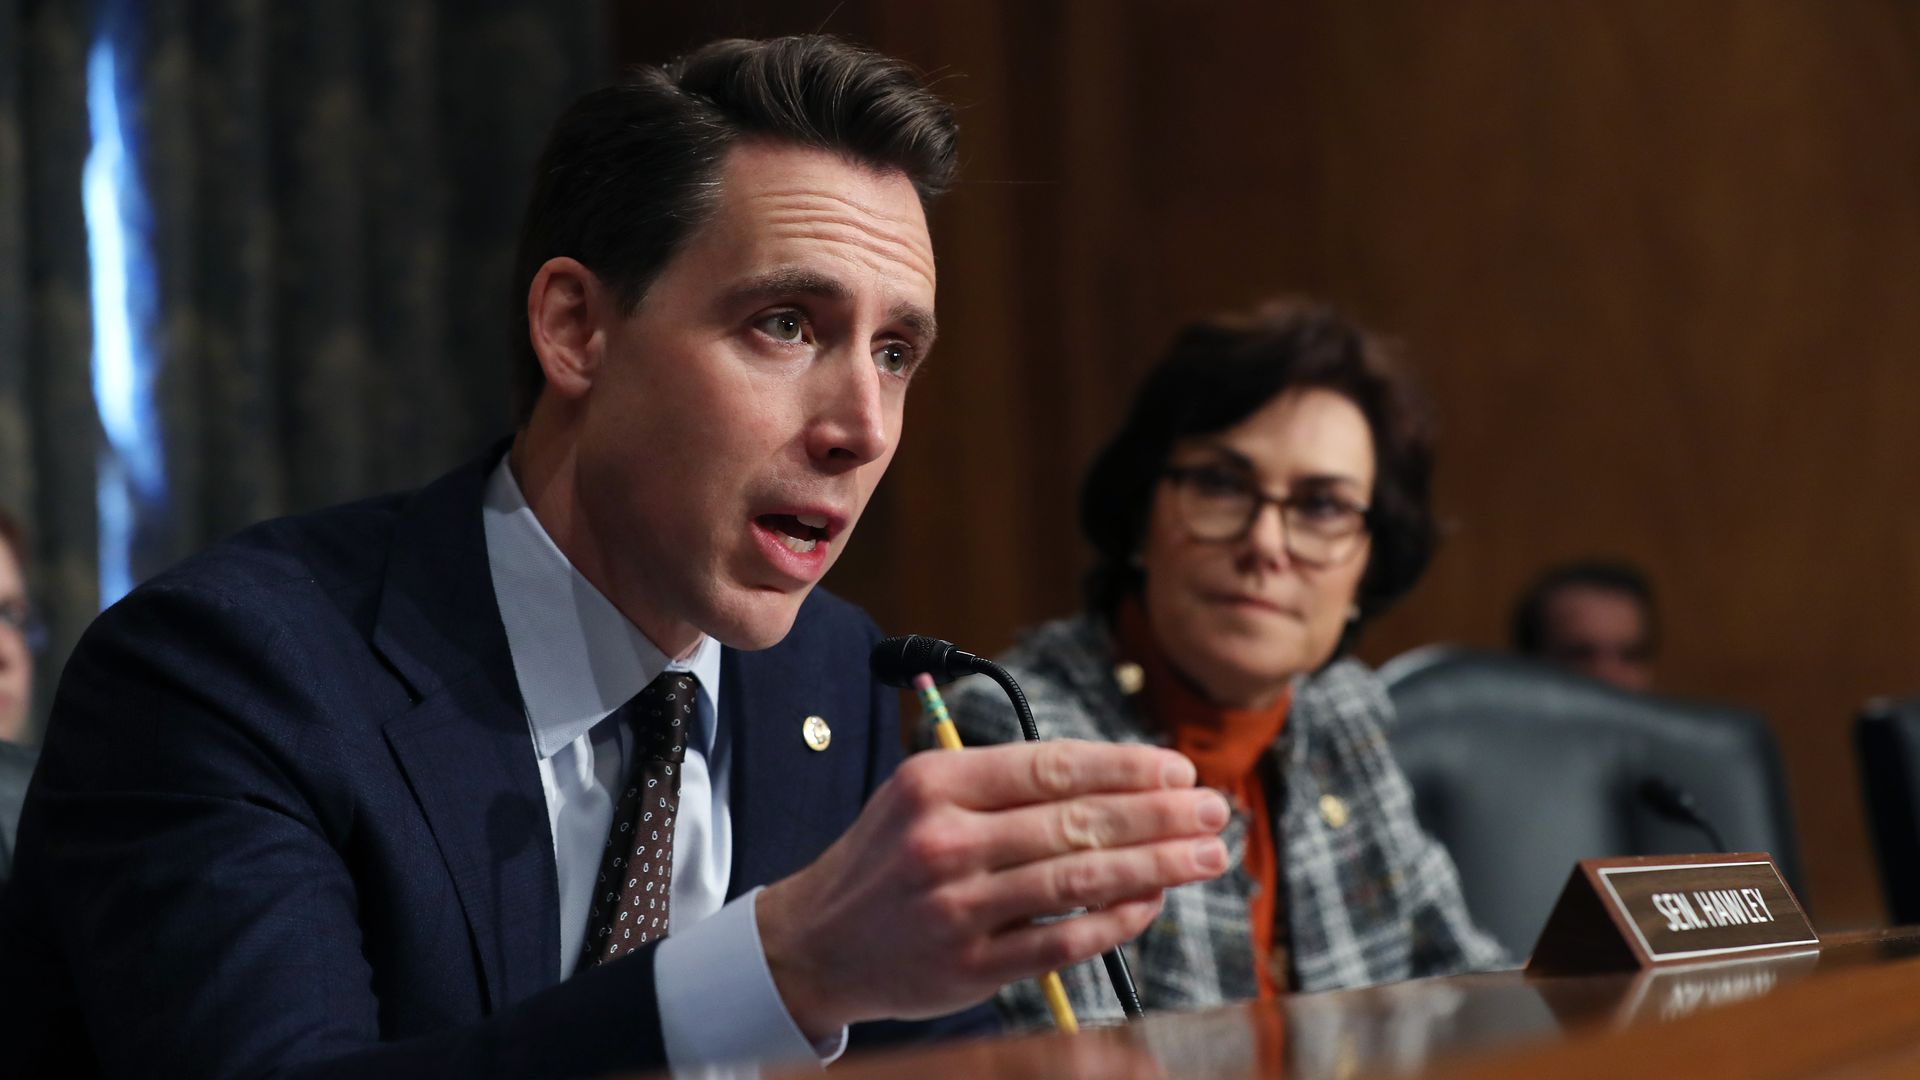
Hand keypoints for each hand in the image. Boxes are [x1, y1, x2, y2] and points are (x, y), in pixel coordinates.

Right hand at [757, 739, 1229, 1038]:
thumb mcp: (923, 795)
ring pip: (1080, 879)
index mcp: (936, 782)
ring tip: (1205, 855)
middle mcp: (945, 840)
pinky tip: (1153, 903)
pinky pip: (1063, 941)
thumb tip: (1116, 781)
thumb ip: (1004, 785)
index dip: (1127, 767)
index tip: (1179, 769)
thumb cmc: (887, 859)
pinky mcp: (970, 965)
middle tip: (1215, 809)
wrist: (813, 943)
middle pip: (1077, 821)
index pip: (1053, 766)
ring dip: (1156, 865)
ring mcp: (958, 906)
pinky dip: (1116, 921)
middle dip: (1160, 814)